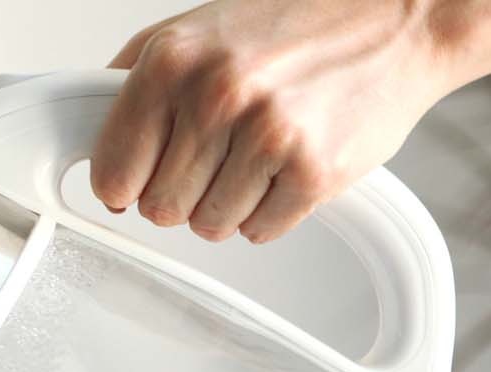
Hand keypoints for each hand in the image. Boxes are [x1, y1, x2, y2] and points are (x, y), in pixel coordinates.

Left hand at [90, 0, 459, 242]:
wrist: (400, 18)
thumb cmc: (294, 25)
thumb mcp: (195, 31)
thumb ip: (133, 84)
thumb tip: (91, 147)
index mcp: (172, 63)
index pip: (112, 173)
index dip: (128, 183)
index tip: (144, 177)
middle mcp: (216, 95)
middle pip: (160, 208)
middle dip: (183, 192)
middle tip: (218, 157)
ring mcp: (267, 134)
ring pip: (207, 226)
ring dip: (227, 204)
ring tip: (256, 155)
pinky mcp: (314, 171)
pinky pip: (258, 231)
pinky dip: (269, 211)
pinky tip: (287, 166)